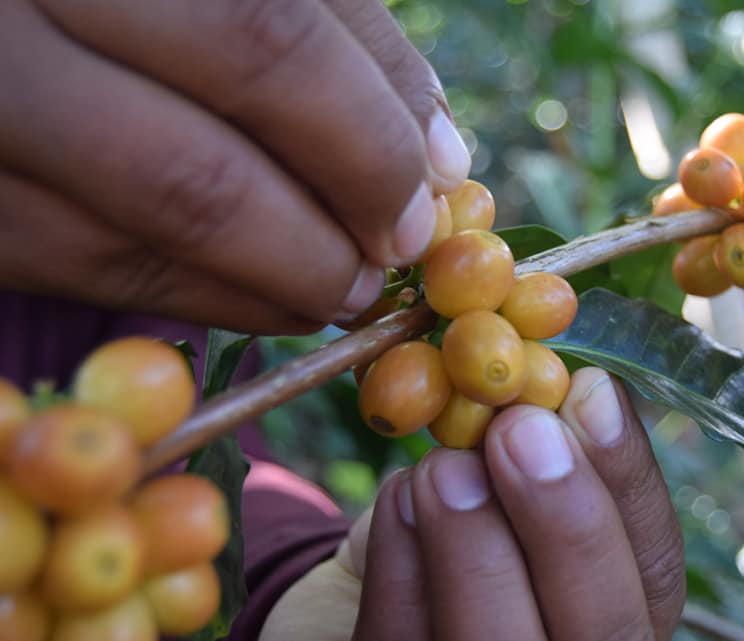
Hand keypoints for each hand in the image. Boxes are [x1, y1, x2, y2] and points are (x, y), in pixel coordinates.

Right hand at [0, 0, 468, 333]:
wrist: (9, 17)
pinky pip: (95, 278)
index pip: (264, 43)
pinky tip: (275, 292)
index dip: (366, 139)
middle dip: (324, 237)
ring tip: (346, 282)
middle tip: (390, 255)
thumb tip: (437, 159)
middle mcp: (10, 40)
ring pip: (145, 244)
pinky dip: (211, 299)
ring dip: (279, 286)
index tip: (432, 196)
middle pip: (199, 175)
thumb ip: (336, 34)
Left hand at [261, 368, 685, 640]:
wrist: (375, 592)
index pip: (654, 567)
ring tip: (445, 464)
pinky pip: (401, 638)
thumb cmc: (461, 524)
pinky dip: (400, 562)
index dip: (629, 483)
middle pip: (602, 629)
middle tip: (519, 429)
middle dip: (565, 522)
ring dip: (474, 541)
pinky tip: (400, 494)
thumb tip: (574, 391)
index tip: (590, 393)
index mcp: (618, 615)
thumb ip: (546, 454)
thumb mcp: (511, 486)